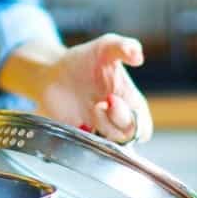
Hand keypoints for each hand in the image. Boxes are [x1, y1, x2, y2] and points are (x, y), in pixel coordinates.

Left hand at [35, 34, 152, 143]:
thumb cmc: (84, 60)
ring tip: (90, 107)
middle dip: (116, 121)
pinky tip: (78, 123)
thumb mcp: (105, 47)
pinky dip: (85, 141)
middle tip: (100, 103)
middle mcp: (116, 120)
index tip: (113, 99)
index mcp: (129, 103)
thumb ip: (123, 46)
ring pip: (110, 145)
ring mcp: (98, 130)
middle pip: (128, 137)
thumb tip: (138, 56)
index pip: (143, 127)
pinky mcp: (79, 137)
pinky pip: (87, 150)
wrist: (53, 71)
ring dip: (101, 127)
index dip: (134, 120)